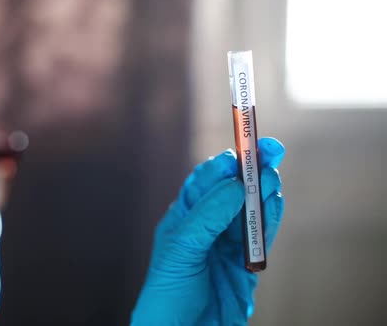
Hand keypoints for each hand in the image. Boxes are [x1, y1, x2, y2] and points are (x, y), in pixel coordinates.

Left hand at [131, 137, 284, 325]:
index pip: (206, 181)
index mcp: (184, 217)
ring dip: (263, 191)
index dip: (225, 163)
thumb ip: (207, 216)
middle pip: (233, 189)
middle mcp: (207, 225)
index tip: (242, 149)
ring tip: (273, 176)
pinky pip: (262, 234)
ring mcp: (228, 243)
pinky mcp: (246, 264)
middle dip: (251, 169)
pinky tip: (275, 202)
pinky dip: (271, 217)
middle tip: (270, 150)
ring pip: (250, 208)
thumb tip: (234, 185)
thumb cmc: (167, 292)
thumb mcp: (181, 249)